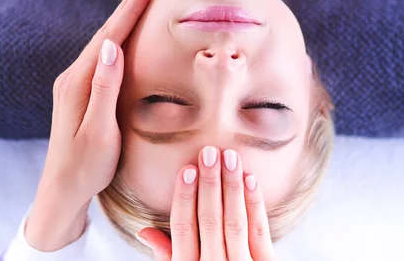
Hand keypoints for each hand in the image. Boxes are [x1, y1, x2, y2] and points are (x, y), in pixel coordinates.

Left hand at [25, 0, 153, 250]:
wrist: (61, 191)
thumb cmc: (85, 167)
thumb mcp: (99, 132)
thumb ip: (104, 89)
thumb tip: (112, 47)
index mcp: (78, 84)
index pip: (109, 38)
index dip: (129, 9)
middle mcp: (73, 79)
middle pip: (105, 35)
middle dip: (128, 7)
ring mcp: (74, 86)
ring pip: (103, 45)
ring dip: (123, 21)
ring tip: (142, 1)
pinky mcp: (79, 94)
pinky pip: (101, 59)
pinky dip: (117, 41)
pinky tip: (125, 38)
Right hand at [139, 147, 275, 260]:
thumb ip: (167, 256)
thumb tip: (143, 231)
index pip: (183, 228)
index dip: (184, 197)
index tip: (186, 169)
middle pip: (210, 220)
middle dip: (210, 184)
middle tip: (209, 152)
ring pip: (235, 222)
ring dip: (232, 187)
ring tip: (230, 157)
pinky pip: (260, 232)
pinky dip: (255, 204)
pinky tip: (250, 179)